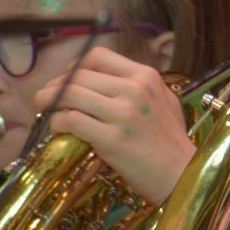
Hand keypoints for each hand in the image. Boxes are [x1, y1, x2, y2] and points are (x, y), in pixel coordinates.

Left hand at [39, 47, 194, 201]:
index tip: (67, 82)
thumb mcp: (163, 101)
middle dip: (54, 86)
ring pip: (69, 94)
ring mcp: (124, 113)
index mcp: (146, 76)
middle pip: (78, 75)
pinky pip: (70, 121)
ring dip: (49, 102)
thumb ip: (137, 87)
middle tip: (46, 100)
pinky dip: (56, 124)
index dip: (74, 67)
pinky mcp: (111, 138)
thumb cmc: (172, 140)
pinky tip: (59, 131)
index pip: (97, 56)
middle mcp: (135, 89)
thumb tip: (99, 82)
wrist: (183, 173)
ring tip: (46, 112)